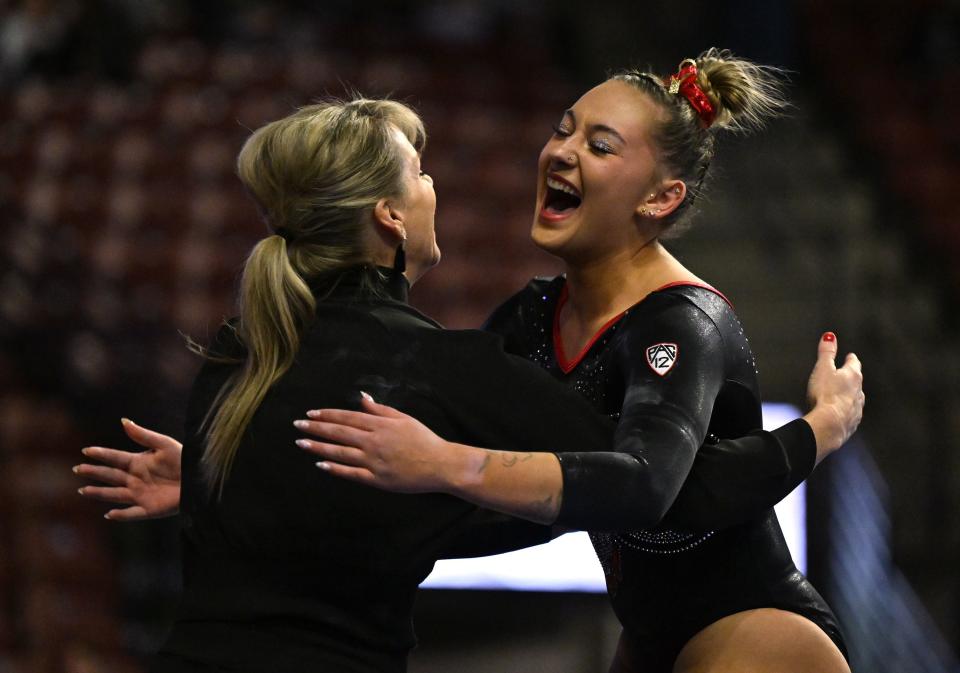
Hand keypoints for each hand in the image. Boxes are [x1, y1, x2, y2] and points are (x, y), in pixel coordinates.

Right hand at [75, 418, 182, 519]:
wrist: (201, 478)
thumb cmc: (184, 459)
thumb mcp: (164, 444)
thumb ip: (143, 435)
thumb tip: (123, 421)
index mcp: (139, 462)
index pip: (115, 458)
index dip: (101, 454)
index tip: (86, 450)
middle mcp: (136, 479)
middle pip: (110, 476)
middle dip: (94, 472)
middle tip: (77, 469)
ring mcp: (141, 494)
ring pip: (115, 494)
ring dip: (99, 492)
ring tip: (83, 490)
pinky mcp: (150, 509)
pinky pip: (132, 513)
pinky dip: (121, 514)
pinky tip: (108, 514)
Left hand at [294, 394, 473, 493]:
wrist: (440, 464)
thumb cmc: (424, 439)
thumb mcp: (403, 418)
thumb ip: (380, 409)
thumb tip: (362, 397)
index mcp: (380, 425)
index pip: (348, 417)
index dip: (327, 415)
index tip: (311, 414)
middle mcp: (374, 441)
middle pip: (339, 432)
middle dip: (316, 428)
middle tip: (298, 425)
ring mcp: (374, 461)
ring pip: (341, 452)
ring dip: (319, 446)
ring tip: (301, 442)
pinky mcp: (377, 479)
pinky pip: (351, 473)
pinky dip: (335, 468)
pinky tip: (321, 464)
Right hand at [803, 332, 864, 461]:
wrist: (829, 425)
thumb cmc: (824, 394)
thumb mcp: (822, 369)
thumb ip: (826, 352)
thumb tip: (830, 335)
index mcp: (853, 376)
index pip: (854, 363)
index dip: (850, 359)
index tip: (850, 356)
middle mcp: (859, 392)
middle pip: (856, 381)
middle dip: (851, 377)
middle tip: (846, 374)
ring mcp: (857, 409)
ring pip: (855, 399)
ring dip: (849, 396)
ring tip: (842, 395)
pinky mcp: (851, 424)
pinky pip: (850, 415)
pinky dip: (845, 411)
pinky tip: (839, 414)